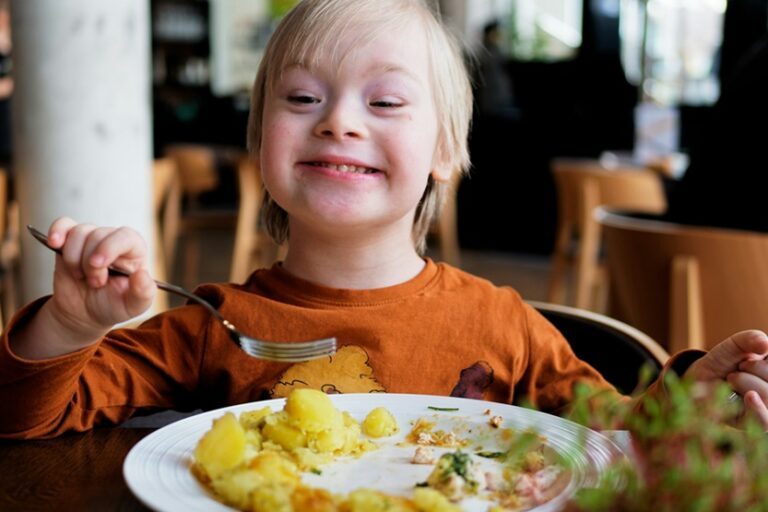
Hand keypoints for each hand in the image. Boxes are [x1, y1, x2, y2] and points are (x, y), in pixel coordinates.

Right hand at [46, 217, 155, 333]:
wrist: (85, 313)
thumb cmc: (113, 306)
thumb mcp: (133, 306)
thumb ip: (143, 293)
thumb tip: (142, 274)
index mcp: (135, 252)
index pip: (126, 236)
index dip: (109, 247)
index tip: (97, 265)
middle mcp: (114, 241)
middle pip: (98, 235)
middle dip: (90, 263)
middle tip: (95, 283)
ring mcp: (91, 239)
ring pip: (79, 232)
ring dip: (74, 258)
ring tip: (81, 277)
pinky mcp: (70, 241)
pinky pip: (63, 224)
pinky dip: (57, 231)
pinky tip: (54, 243)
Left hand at [685, 330, 767, 427]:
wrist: (700, 381)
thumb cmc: (723, 362)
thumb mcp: (735, 346)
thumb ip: (750, 339)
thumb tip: (765, 344)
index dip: (764, 362)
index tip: (749, 357)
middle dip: (756, 368)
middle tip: (738, 369)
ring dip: (748, 382)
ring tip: (732, 379)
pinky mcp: (755, 424)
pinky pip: (765, 422)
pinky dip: (759, 409)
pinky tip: (750, 396)